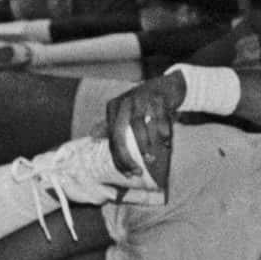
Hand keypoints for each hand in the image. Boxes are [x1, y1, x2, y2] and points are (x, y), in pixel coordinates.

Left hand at [103, 75, 181, 191]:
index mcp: (114, 107)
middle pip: (120, 133)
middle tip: (137, 171)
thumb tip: (93, 134)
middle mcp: (124, 102)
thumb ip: (110, 123)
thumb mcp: (124, 110)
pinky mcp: (158, 98)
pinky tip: (166, 144)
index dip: (119, 158)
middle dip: (127, 156)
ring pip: (138, 126)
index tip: (129, 174)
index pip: (112, 137)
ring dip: (144, 145)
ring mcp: (141, 99)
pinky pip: (159, 120)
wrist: (167, 85)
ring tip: (151, 159)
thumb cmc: (144, 102)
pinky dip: (163, 134)